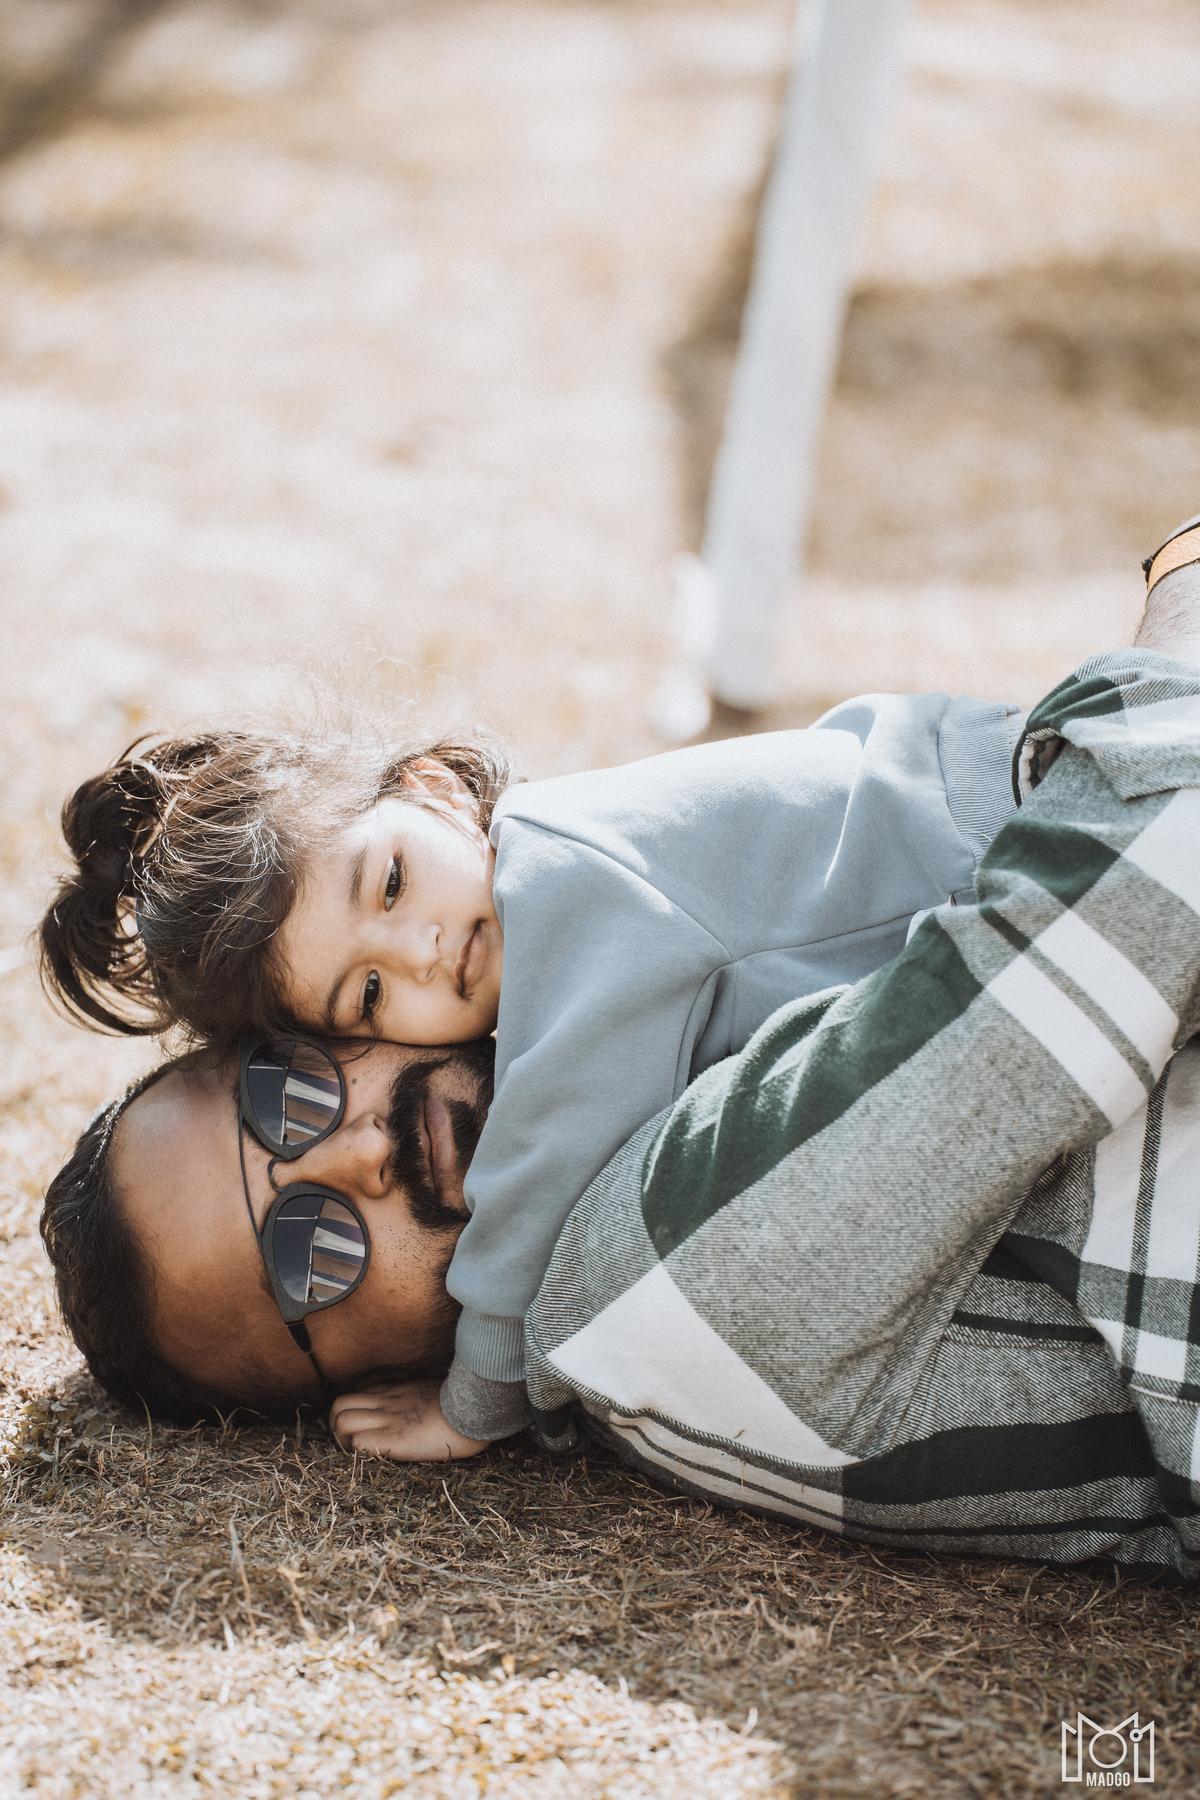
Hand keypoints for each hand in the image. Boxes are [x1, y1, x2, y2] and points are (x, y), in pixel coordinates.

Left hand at [329, 1379, 489, 1461]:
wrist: (475, 1408)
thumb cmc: (465, 1403)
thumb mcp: (439, 1390)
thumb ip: (423, 1396)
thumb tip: (429, 1406)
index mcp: (398, 1391)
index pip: (359, 1394)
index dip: (353, 1412)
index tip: (362, 1427)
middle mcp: (387, 1402)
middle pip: (339, 1405)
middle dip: (336, 1426)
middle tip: (350, 1443)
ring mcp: (387, 1419)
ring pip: (341, 1421)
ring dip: (342, 1440)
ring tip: (356, 1454)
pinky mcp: (392, 1439)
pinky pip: (358, 1443)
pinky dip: (356, 1452)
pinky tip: (370, 1460)